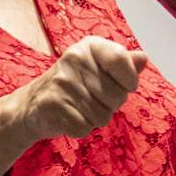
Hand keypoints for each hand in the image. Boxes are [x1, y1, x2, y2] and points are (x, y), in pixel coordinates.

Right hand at [10, 35, 148, 143]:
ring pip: (103, 116)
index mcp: (89, 46)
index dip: (129, 80)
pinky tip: (69, 117)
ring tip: (79, 108)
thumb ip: (122, 64)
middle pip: (117, 96)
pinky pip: (85, 128)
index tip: (123, 85)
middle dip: (110, 105)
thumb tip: (143, 58)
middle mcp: (74, 59)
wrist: (32, 105)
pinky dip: (80, 128)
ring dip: (95, 118)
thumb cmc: (74, 85)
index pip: (122, 60)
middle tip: (91, 98)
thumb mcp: (97, 68)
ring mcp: (62, 82)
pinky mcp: (52, 105)